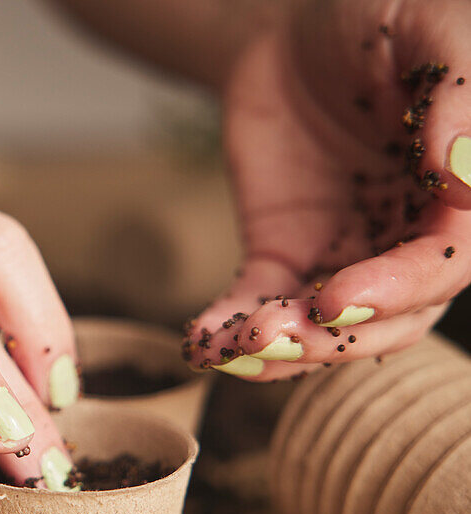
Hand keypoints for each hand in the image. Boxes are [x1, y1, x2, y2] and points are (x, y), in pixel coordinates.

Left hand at [185, 0, 470, 379]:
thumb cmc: (373, 19)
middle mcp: (409, 239)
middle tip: (272, 336)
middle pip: (390, 319)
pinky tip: (201, 342)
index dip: (398, 289)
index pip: (445, 264)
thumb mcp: (425, 31)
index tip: (337, 298)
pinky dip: (230, 329)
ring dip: (282, 349)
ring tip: (233, 345)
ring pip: (328, 328)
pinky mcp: (284, 256)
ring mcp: (346, 255)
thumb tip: (463, 176)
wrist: (288, 34)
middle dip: (333, 339)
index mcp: (458, 196)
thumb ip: (458, 94)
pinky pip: (262, 304)